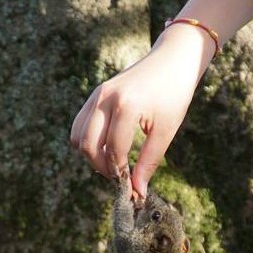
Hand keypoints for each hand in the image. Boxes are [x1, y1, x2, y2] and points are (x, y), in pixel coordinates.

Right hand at [70, 25, 213, 197]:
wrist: (171, 60)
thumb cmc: (173, 95)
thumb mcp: (166, 131)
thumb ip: (149, 162)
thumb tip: (137, 192)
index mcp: (126, 106)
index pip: (114, 152)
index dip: (121, 175)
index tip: (131, 190)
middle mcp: (105, 99)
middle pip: (88, 146)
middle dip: (103, 168)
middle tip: (122, 178)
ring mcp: (97, 95)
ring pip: (78, 137)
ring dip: (93, 157)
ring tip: (115, 164)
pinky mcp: (95, 95)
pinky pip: (80, 125)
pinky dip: (88, 142)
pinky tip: (108, 150)